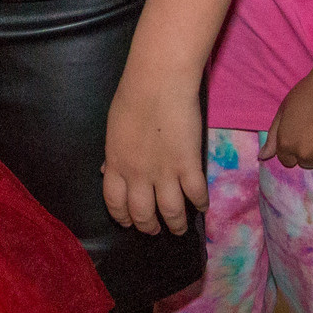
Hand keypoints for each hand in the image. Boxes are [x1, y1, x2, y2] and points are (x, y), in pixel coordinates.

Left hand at [103, 67, 206, 235]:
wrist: (158, 83)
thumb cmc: (133, 97)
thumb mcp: (113, 129)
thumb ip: (115, 154)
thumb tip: (109, 171)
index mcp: (117, 165)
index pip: (115, 204)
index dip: (123, 217)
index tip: (129, 222)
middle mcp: (138, 176)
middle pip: (143, 215)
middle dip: (150, 227)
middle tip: (156, 229)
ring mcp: (165, 173)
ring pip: (171, 213)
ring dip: (176, 224)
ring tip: (179, 228)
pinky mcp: (189, 165)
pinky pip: (196, 194)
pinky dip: (201, 204)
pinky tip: (202, 206)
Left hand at [261, 67, 312, 185]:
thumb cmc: (310, 91)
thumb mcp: (284, 108)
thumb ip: (273, 134)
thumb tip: (262, 157)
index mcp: (286, 142)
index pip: (287, 160)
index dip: (296, 148)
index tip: (306, 134)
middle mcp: (303, 153)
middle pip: (306, 164)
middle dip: (312, 151)